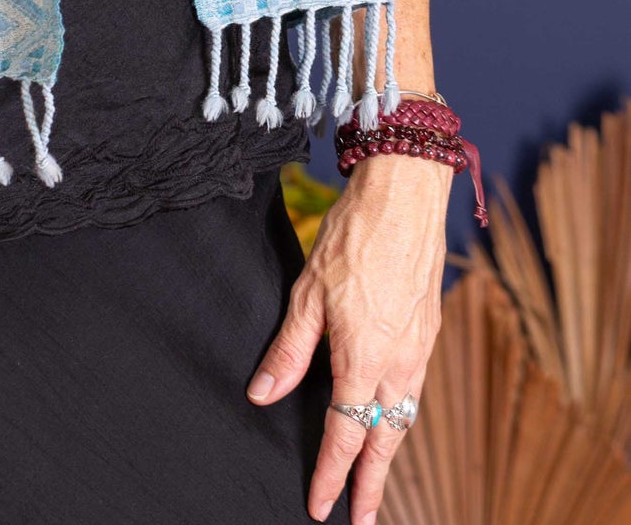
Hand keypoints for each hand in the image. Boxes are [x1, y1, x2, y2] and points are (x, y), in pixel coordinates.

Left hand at [247, 155, 450, 521]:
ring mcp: (419, 349)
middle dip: (372, 484)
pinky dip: (401, 416)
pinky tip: (389, 418)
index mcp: (365, 358)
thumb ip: (289, 350)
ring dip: (388, 453)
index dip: (331, 474)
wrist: (405, 198)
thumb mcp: (308, 293)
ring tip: (373, 482)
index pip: (345, 433)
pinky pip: (414, 389)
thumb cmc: (353, 237)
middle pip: (385, 439)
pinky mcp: (428, 332)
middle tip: (360, 520)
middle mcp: (399, 363)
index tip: (320, 507)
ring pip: (404, 417)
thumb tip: (262, 394)